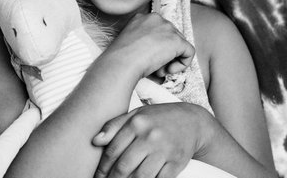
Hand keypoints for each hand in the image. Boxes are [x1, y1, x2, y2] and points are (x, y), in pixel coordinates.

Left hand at [92, 103, 208, 177]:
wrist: (191, 121)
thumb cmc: (158, 118)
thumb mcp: (135, 114)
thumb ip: (113, 126)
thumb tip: (95, 141)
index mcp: (136, 123)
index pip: (112, 151)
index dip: (102, 167)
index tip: (98, 176)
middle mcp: (150, 136)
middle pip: (124, 166)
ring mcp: (164, 150)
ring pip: (140, 176)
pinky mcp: (177, 162)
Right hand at [106, 13, 194, 78]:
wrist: (121, 62)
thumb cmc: (121, 58)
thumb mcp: (130, 42)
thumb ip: (144, 41)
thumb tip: (158, 54)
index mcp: (142, 17)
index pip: (159, 31)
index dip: (157, 47)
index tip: (147, 58)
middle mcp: (156, 19)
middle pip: (171, 37)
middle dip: (165, 54)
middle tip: (153, 66)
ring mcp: (168, 28)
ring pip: (180, 45)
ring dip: (171, 60)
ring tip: (158, 70)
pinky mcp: (177, 41)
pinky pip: (189, 53)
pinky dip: (182, 64)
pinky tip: (168, 70)